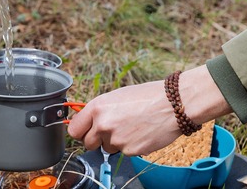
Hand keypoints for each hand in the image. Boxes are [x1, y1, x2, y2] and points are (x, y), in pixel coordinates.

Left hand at [67, 65, 231, 155]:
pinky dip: (131, 145)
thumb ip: (100, 111)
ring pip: (107, 148)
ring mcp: (117, 139)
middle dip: (97, 139)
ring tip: (131, 127)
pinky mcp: (130, 151)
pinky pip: (124, 152)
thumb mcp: (117, 97)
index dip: (81, 131)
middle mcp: (104, 124)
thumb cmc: (147, 96)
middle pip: (88, 143)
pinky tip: (141, 132)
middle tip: (112, 129)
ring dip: (115, 142)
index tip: (85, 131)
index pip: (74, 130)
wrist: (172, 104)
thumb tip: (88, 122)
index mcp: (98, 107)